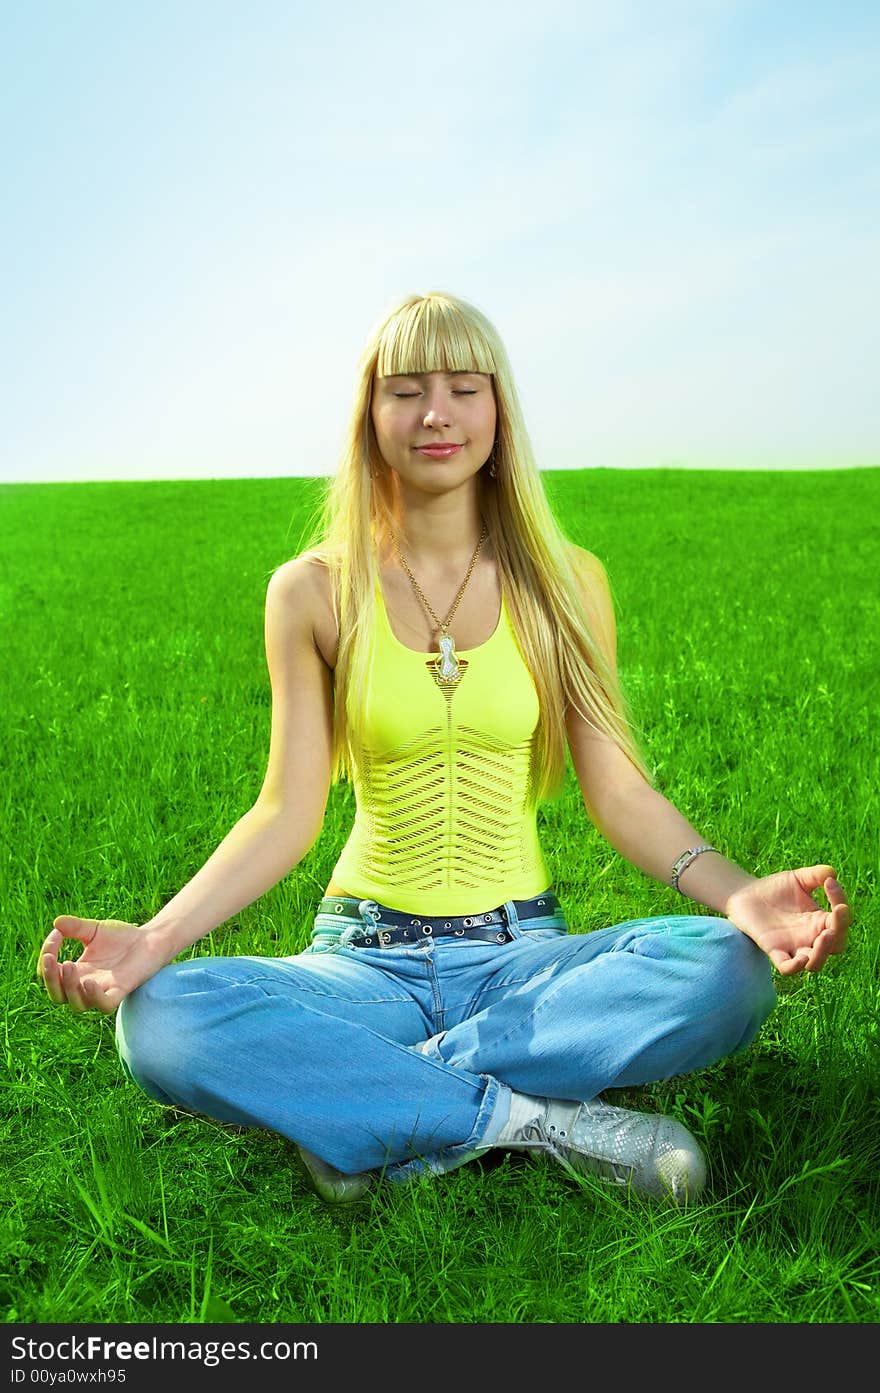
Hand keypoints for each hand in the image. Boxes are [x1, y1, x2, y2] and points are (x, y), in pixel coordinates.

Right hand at [38, 915, 162, 1013]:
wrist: (151, 939)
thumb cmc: (122, 937)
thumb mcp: (94, 930)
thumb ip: (75, 928)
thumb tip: (56, 923)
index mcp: (77, 972)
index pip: (50, 973)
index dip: (46, 956)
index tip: (56, 934)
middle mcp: (86, 985)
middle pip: (58, 995)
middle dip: (49, 978)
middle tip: (50, 958)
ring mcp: (103, 990)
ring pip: (77, 1004)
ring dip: (68, 987)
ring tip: (68, 965)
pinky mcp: (120, 991)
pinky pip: (104, 1005)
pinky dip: (94, 997)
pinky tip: (89, 982)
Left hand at [724, 865, 850, 975]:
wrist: (744, 895)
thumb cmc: (774, 888)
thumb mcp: (797, 878)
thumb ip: (815, 875)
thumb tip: (832, 873)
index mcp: (820, 920)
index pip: (841, 920)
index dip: (840, 903)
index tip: (830, 883)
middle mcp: (810, 937)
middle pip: (836, 946)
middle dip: (840, 932)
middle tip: (836, 913)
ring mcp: (793, 946)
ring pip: (815, 964)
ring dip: (823, 953)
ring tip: (825, 935)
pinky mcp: (774, 950)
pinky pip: (788, 968)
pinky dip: (796, 966)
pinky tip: (801, 958)